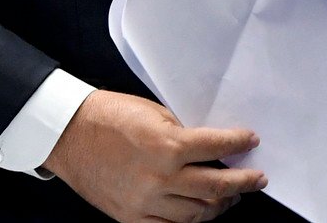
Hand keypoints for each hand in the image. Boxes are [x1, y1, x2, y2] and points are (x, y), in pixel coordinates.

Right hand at [43, 89, 263, 222]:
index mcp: (168, 147)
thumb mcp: (156, 114)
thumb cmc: (110, 117)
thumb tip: (211, 145)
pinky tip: (200, 210)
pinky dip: (190, 218)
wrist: (69, 134)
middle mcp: (160, 178)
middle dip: (243, 183)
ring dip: (220, 205)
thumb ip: (183, 134)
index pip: (218, 147)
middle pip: (216, 187)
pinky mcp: (131, 216)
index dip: (240, 143)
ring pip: (196, 212)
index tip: (251, 141)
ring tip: (232, 198)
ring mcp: (145, 202)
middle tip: (258, 179)